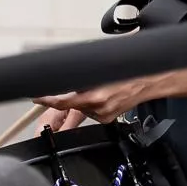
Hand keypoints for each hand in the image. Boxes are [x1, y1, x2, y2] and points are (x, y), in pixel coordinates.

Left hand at [34, 76, 158, 130]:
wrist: (150, 82)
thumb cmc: (128, 70)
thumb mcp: (101, 67)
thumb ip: (82, 73)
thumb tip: (66, 70)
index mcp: (95, 95)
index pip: (62, 101)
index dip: (47, 99)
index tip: (36, 96)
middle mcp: (98, 107)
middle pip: (71, 103)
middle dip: (69, 94)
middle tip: (75, 86)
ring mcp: (103, 115)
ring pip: (80, 107)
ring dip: (82, 98)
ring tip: (98, 88)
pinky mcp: (107, 119)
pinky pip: (90, 111)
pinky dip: (90, 104)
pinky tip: (103, 95)